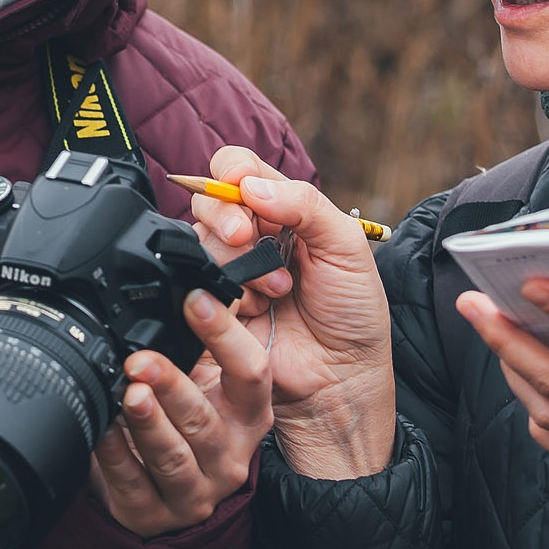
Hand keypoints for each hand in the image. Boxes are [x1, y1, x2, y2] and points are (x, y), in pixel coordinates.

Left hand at [88, 284, 274, 535]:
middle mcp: (229, 455)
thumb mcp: (207, 379)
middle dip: (173, 387)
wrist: (171, 493)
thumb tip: (195, 268)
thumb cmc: (189, 421)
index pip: (251, 373)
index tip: (193, 299)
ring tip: (127, 395)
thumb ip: (203, 335)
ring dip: (147, 424)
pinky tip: (100, 429)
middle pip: (205, 420)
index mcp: (249, 414)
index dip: (225, 335)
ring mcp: (195, 491)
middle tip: (141, 359)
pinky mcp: (155, 514)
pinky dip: (114, 456)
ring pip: (174, 458)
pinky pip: (133, 484)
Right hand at [185, 148, 396, 477]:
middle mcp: (250, 236)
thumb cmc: (352, 312)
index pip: (238, 169)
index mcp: (282, 211)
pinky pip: (196, 283)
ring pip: (200, 240)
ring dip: (236, 260)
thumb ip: (305, 204)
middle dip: (224, 213)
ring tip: (277, 288)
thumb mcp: (346, 246)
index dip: (232, 171)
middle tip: (246, 235)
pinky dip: (226, 291)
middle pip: (208, 200)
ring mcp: (229, 271)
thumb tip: (251, 184)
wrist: (342, 379)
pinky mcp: (212, 306)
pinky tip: (257, 308)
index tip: (243, 186)